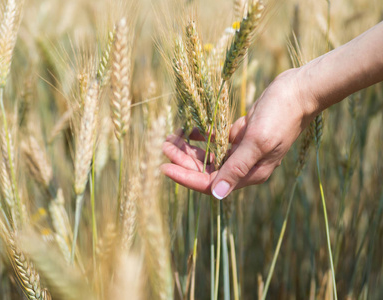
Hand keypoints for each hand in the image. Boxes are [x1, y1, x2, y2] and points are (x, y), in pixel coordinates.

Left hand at [161, 68, 315, 198]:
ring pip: (209, 155)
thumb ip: (237, 167)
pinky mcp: (241, 135)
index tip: (164, 167)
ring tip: (170, 137)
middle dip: (183, 160)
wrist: (299, 91)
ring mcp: (242, 150)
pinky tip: (189, 130)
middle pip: (207, 170)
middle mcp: (244, 165)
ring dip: (189, 148)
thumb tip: (218, 194)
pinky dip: (202, 137)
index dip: (185, 177)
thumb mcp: (258, 142)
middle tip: (164, 145)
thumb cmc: (281, 116)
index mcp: (249, 173)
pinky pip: (216, 140)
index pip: (211, 183)